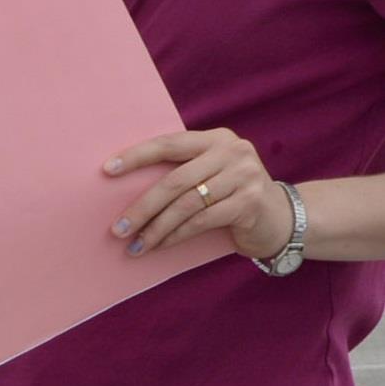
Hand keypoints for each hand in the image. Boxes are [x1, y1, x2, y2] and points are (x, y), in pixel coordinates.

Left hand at [105, 127, 291, 259]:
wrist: (279, 216)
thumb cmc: (230, 195)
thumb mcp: (209, 173)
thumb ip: (181, 171)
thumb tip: (122, 188)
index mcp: (216, 139)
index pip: (169, 143)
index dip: (136, 156)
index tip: (106, 170)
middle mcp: (233, 151)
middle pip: (174, 180)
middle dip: (142, 207)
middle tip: (118, 228)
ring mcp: (245, 175)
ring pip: (186, 205)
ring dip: (156, 228)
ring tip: (134, 245)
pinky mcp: (250, 202)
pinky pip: (202, 221)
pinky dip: (176, 235)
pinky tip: (159, 246)